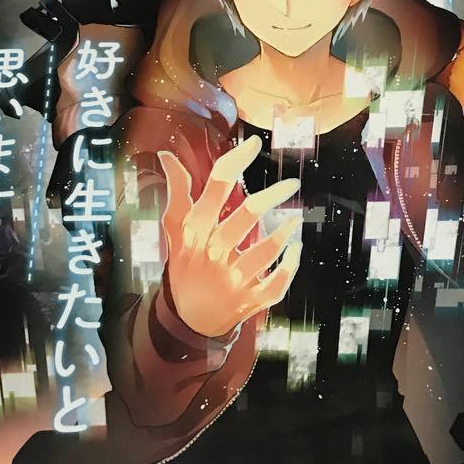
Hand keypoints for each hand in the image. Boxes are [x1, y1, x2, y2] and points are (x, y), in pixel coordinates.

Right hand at [157, 136, 301, 337]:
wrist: (187, 319)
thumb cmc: (186, 265)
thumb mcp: (176, 230)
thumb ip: (176, 193)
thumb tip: (167, 156)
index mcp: (195, 232)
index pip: (215, 188)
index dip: (235, 161)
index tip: (253, 143)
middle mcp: (213, 253)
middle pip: (245, 216)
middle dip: (272, 196)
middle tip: (291, 184)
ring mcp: (232, 279)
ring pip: (264, 252)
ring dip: (284, 232)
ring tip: (295, 218)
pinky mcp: (249, 299)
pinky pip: (275, 283)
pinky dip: (289, 266)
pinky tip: (297, 249)